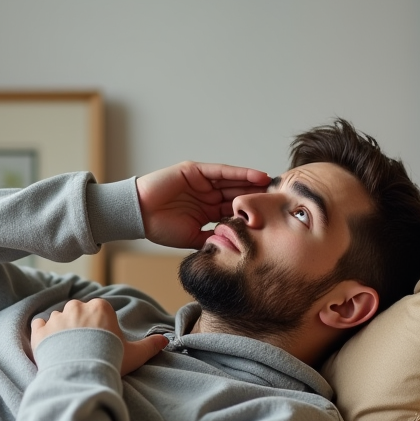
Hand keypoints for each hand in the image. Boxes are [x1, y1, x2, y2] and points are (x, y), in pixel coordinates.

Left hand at [30, 299, 167, 375]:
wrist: (80, 375)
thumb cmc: (109, 361)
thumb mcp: (135, 354)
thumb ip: (150, 345)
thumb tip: (165, 340)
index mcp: (100, 307)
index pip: (100, 312)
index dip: (101, 328)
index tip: (102, 343)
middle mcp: (77, 307)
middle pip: (79, 313)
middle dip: (81, 327)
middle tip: (85, 349)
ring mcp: (56, 318)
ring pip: (59, 319)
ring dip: (61, 331)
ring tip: (68, 352)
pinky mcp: (39, 331)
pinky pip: (39, 326)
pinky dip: (42, 333)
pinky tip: (49, 347)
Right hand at [135, 161, 270, 249]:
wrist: (139, 214)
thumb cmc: (160, 228)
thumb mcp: (192, 238)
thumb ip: (211, 239)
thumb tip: (232, 248)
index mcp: (207, 212)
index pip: (234, 211)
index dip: (252, 213)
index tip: (272, 218)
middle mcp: (207, 196)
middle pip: (237, 194)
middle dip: (257, 196)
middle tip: (280, 199)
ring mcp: (202, 183)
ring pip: (233, 182)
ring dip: (253, 183)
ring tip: (274, 186)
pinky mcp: (196, 171)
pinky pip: (221, 172)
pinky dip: (239, 173)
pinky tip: (257, 176)